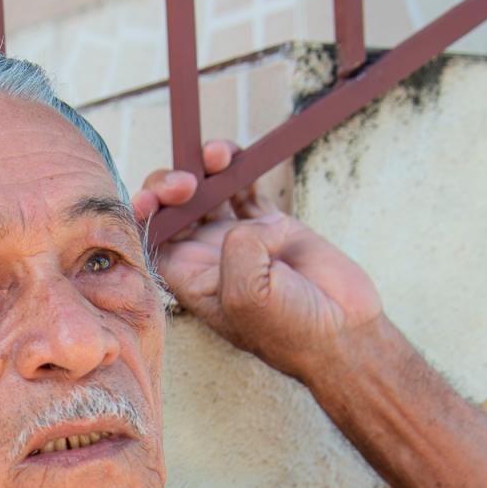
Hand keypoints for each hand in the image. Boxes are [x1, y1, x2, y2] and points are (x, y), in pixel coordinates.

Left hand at [132, 146, 384, 381]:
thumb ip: (236, 250)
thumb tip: (247, 224)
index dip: (143, 215)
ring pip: (208, 191)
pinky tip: (237, 157)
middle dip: (170, 185)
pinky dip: (239, 167)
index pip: (151, 239)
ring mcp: (241, 238)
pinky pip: (246, 187)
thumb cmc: (289, 329)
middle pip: (173, 210)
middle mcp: (209, 255)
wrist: (342, 332)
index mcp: (191, 278)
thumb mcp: (248, 296)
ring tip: (218, 155)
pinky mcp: (273, 224)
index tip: (151, 200)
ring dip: (204, 167)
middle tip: (187, 182)